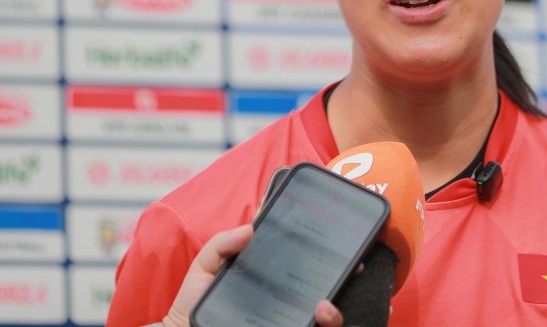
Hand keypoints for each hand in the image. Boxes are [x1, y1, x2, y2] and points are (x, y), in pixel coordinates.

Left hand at [161, 224, 344, 326]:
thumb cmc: (195, 305)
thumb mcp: (205, 267)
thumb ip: (222, 244)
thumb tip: (251, 228)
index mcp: (273, 280)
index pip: (307, 266)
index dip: (329, 256)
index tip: (341, 243)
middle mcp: (286, 302)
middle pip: (325, 291)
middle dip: (345, 280)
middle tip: (351, 269)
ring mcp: (288, 320)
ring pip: (326, 318)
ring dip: (335, 313)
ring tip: (326, 308)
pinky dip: (323, 326)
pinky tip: (319, 318)